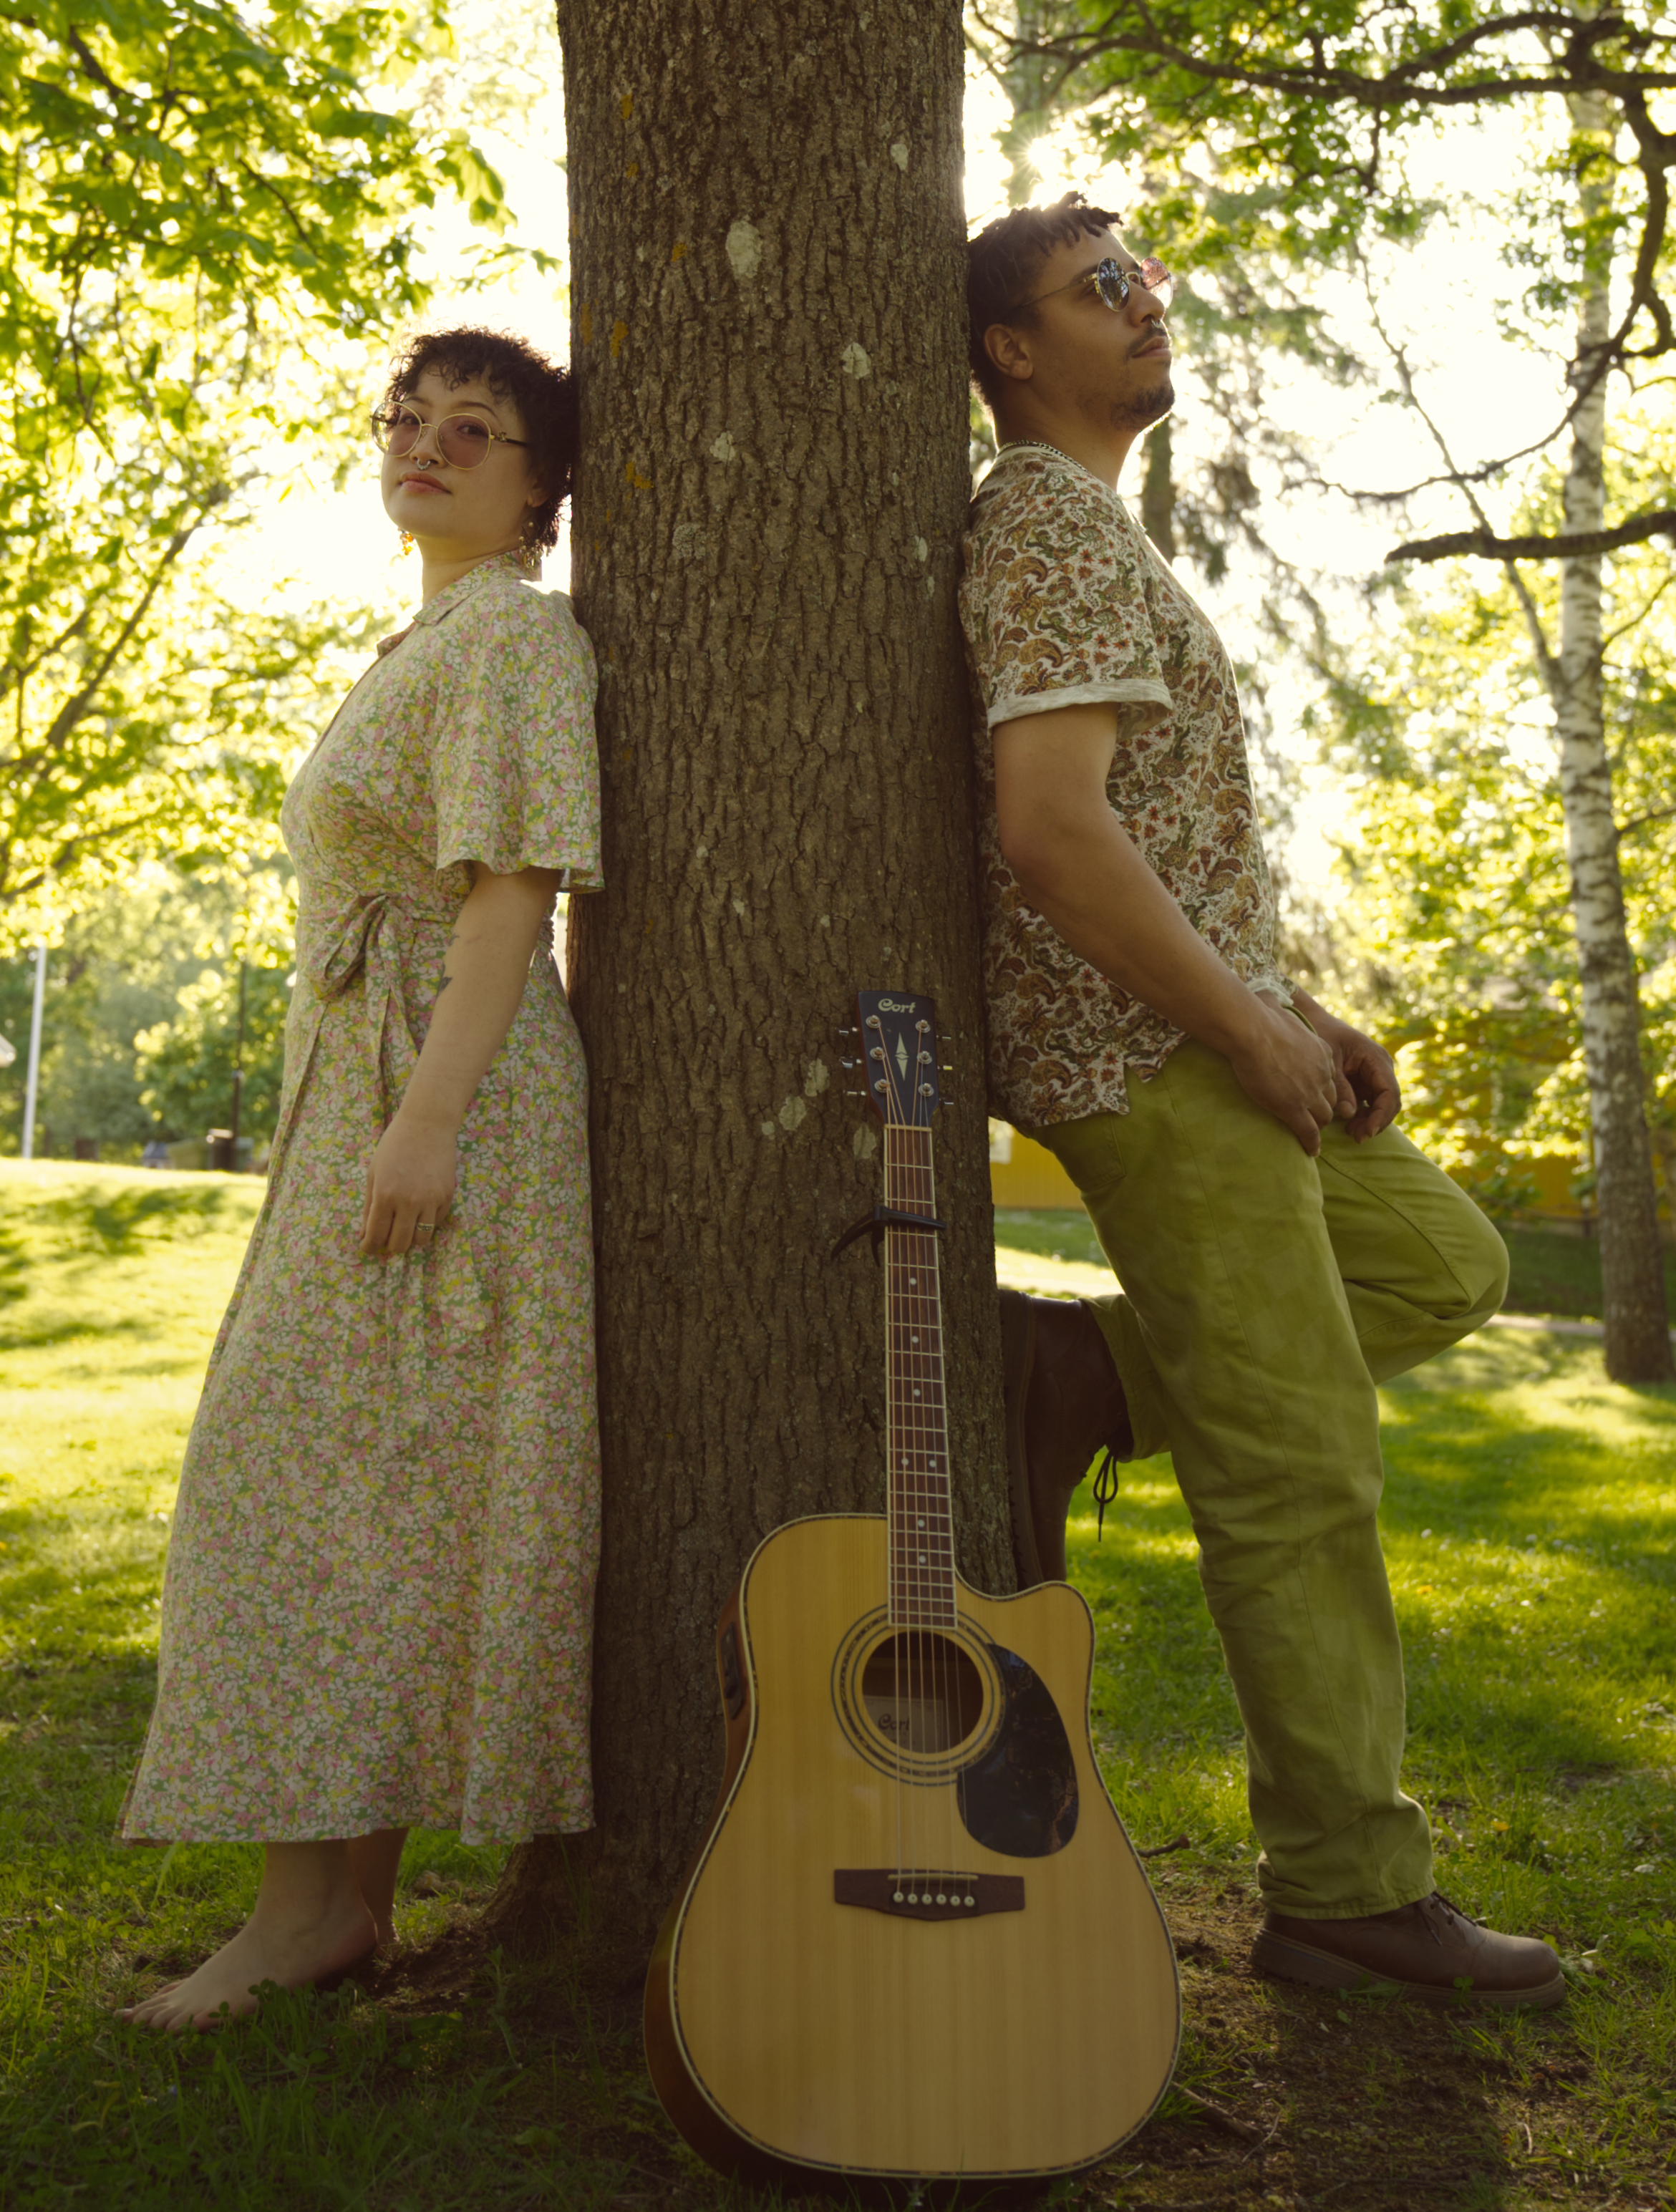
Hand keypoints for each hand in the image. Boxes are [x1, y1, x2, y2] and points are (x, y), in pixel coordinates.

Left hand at [360, 1111, 456, 1255]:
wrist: (427, 1125)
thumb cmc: (394, 1146)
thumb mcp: (373, 1174)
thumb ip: (369, 1207)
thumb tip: (365, 1235)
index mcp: (385, 1196)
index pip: (376, 1236)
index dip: (369, 1246)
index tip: (368, 1246)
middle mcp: (409, 1202)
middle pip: (399, 1244)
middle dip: (389, 1246)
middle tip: (386, 1238)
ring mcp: (431, 1201)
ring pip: (421, 1240)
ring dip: (410, 1238)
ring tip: (404, 1227)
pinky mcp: (447, 1197)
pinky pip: (435, 1223)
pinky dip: (426, 1223)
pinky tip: (419, 1211)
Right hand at [1227, 1004, 1341, 1154]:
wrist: (1253, 1033)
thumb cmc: (1259, 1018)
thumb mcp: (1277, 1010)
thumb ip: (1278, 1008)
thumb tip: (1263, 996)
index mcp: (1320, 1052)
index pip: (1328, 1075)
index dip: (1322, 1086)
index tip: (1315, 1092)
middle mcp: (1321, 1074)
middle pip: (1330, 1098)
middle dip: (1325, 1108)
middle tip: (1316, 1117)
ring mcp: (1310, 1093)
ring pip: (1323, 1116)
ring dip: (1319, 1126)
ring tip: (1312, 1135)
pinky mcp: (1294, 1109)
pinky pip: (1309, 1132)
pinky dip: (1312, 1144)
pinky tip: (1311, 1152)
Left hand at [1308, 1010, 1401, 1141]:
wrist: (1312, 1021)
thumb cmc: (1320, 1034)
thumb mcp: (1328, 1061)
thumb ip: (1339, 1086)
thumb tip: (1349, 1114)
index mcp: (1376, 1058)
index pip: (1389, 1092)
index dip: (1380, 1115)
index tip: (1367, 1131)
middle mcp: (1380, 1068)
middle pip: (1389, 1102)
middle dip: (1376, 1122)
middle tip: (1357, 1137)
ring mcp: (1373, 1076)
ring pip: (1381, 1106)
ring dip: (1370, 1122)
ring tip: (1352, 1134)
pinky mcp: (1364, 1083)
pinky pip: (1370, 1104)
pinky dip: (1363, 1117)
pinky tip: (1349, 1127)